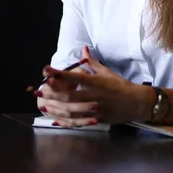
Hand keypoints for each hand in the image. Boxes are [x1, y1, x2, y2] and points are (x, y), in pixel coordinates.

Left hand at [37, 46, 154, 126]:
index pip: (75, 77)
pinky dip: (65, 122)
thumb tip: (83, 49)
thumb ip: (92, 63)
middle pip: (70, 96)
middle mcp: (95, 96)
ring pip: (71, 111)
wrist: (135, 103)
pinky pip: (77, 122)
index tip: (46, 69)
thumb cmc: (120, 85)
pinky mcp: (96, 120)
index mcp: (97, 82)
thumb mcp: (107, 72)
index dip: (59, 74)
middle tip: (38, 90)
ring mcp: (95, 110)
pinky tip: (54, 120)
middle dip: (52, 93)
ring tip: (42, 105)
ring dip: (55, 108)